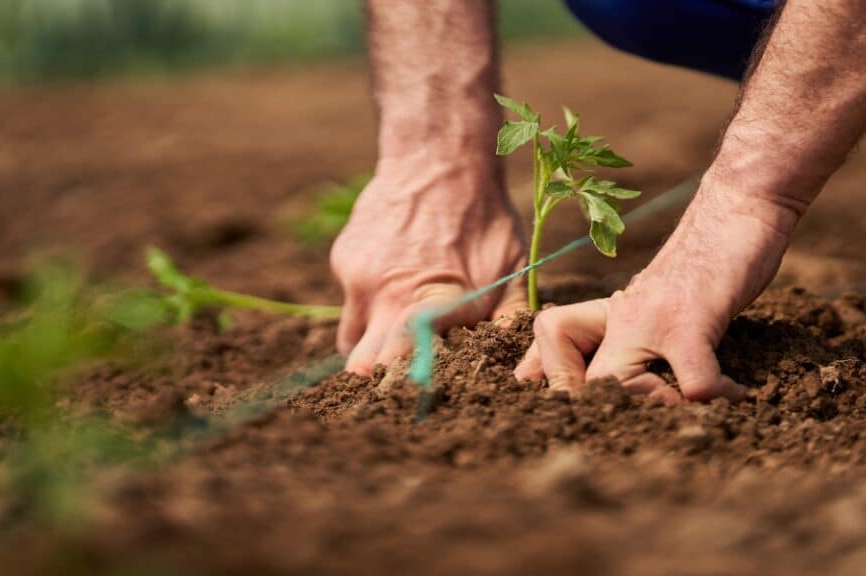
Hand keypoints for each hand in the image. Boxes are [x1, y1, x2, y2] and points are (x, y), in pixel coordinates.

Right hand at [331, 158, 527, 373]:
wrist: (438, 155)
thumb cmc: (485, 216)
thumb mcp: (512, 266)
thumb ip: (510, 316)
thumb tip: (521, 364)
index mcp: (434, 306)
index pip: (405, 366)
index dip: (404, 387)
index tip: (411, 397)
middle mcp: (389, 298)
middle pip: (363, 365)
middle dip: (378, 378)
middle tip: (396, 383)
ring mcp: (360, 280)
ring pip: (352, 339)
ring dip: (370, 345)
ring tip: (397, 334)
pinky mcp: (345, 261)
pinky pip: (352, 300)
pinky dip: (370, 301)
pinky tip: (395, 277)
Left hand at [514, 181, 795, 401]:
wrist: (738, 205)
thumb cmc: (708, 261)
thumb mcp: (660, 302)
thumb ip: (639, 338)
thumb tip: (634, 381)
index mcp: (611, 318)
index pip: (552, 350)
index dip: (554, 385)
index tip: (575, 415)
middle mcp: (621, 319)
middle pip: (576, 384)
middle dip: (601, 416)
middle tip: (644, 428)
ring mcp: (651, 319)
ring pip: (617, 388)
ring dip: (657, 412)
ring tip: (693, 411)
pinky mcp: (691, 319)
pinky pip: (693, 382)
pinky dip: (716, 397)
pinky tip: (740, 394)